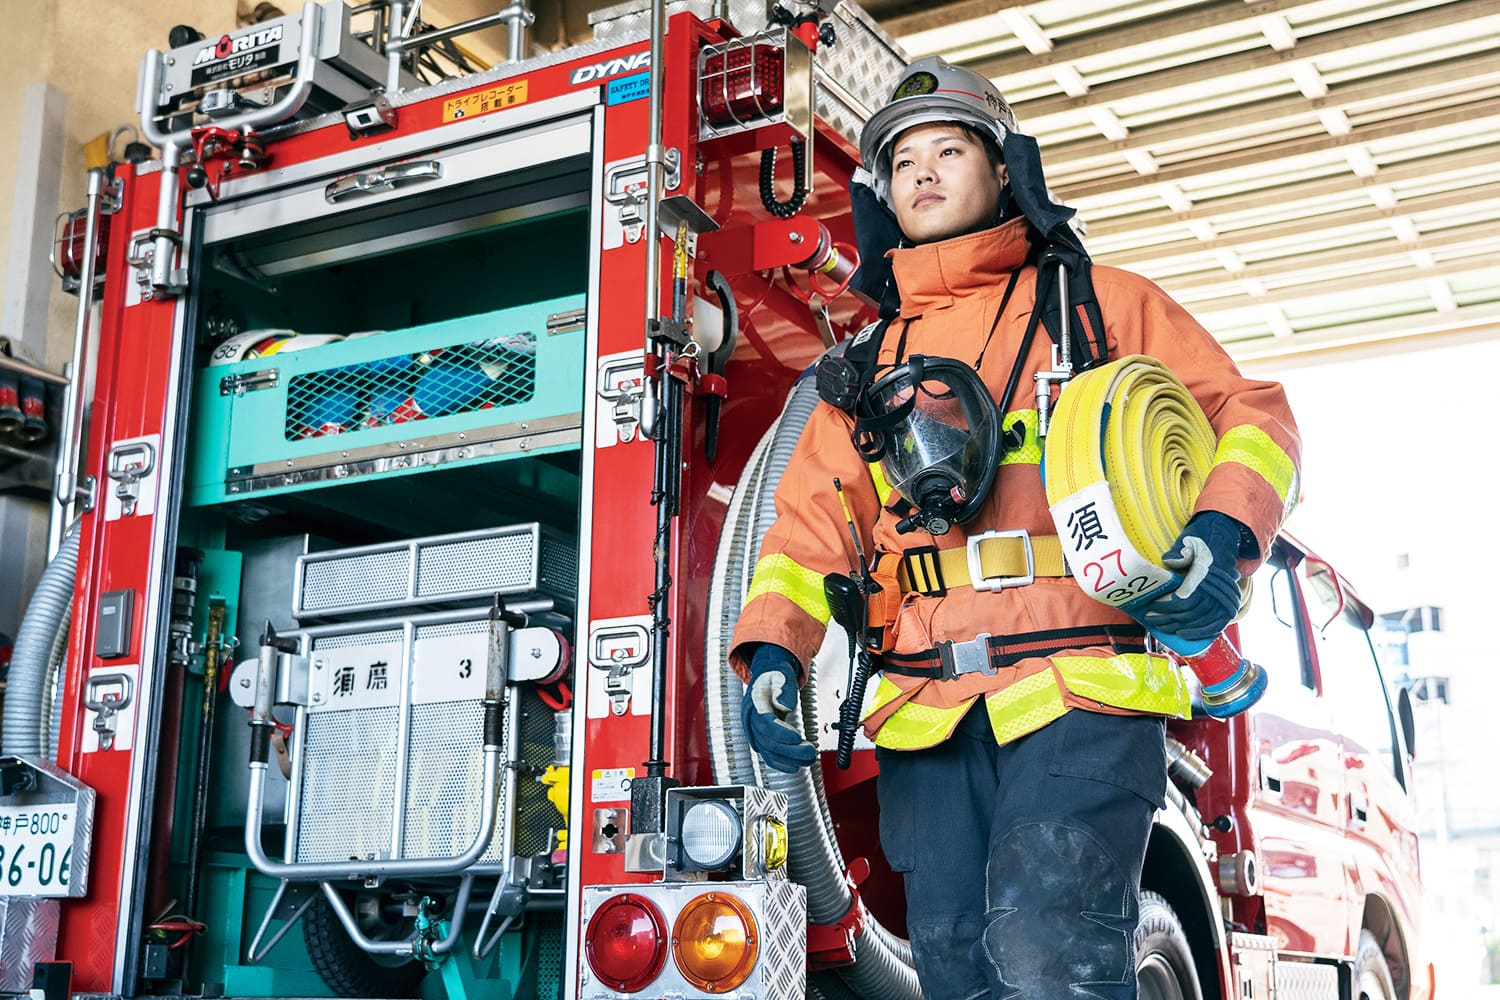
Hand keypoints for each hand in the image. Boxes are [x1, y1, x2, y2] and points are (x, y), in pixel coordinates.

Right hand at [740, 644, 816, 772]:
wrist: (767, 676)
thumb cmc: (774, 675)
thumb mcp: (781, 675)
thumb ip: (784, 690)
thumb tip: (786, 706)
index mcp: (754, 703)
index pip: (765, 723)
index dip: (780, 732)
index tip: (797, 737)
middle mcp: (751, 720)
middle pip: (768, 741)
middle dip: (790, 750)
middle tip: (810, 751)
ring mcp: (755, 731)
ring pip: (769, 751)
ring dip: (789, 759)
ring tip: (808, 759)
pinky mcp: (762, 737)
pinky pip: (769, 754)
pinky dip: (781, 763)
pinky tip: (795, 766)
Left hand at [1140, 512, 1245, 641]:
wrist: (1223, 549)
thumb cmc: (1202, 547)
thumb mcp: (1191, 542)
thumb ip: (1181, 551)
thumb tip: (1169, 562)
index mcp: (1206, 575)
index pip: (1186, 597)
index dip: (1168, 605)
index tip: (1153, 605)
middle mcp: (1217, 591)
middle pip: (1188, 612)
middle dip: (1166, 617)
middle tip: (1149, 616)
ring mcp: (1225, 602)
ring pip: (1198, 622)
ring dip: (1177, 627)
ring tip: (1160, 625)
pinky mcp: (1228, 610)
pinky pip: (1214, 627)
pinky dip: (1198, 634)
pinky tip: (1182, 635)